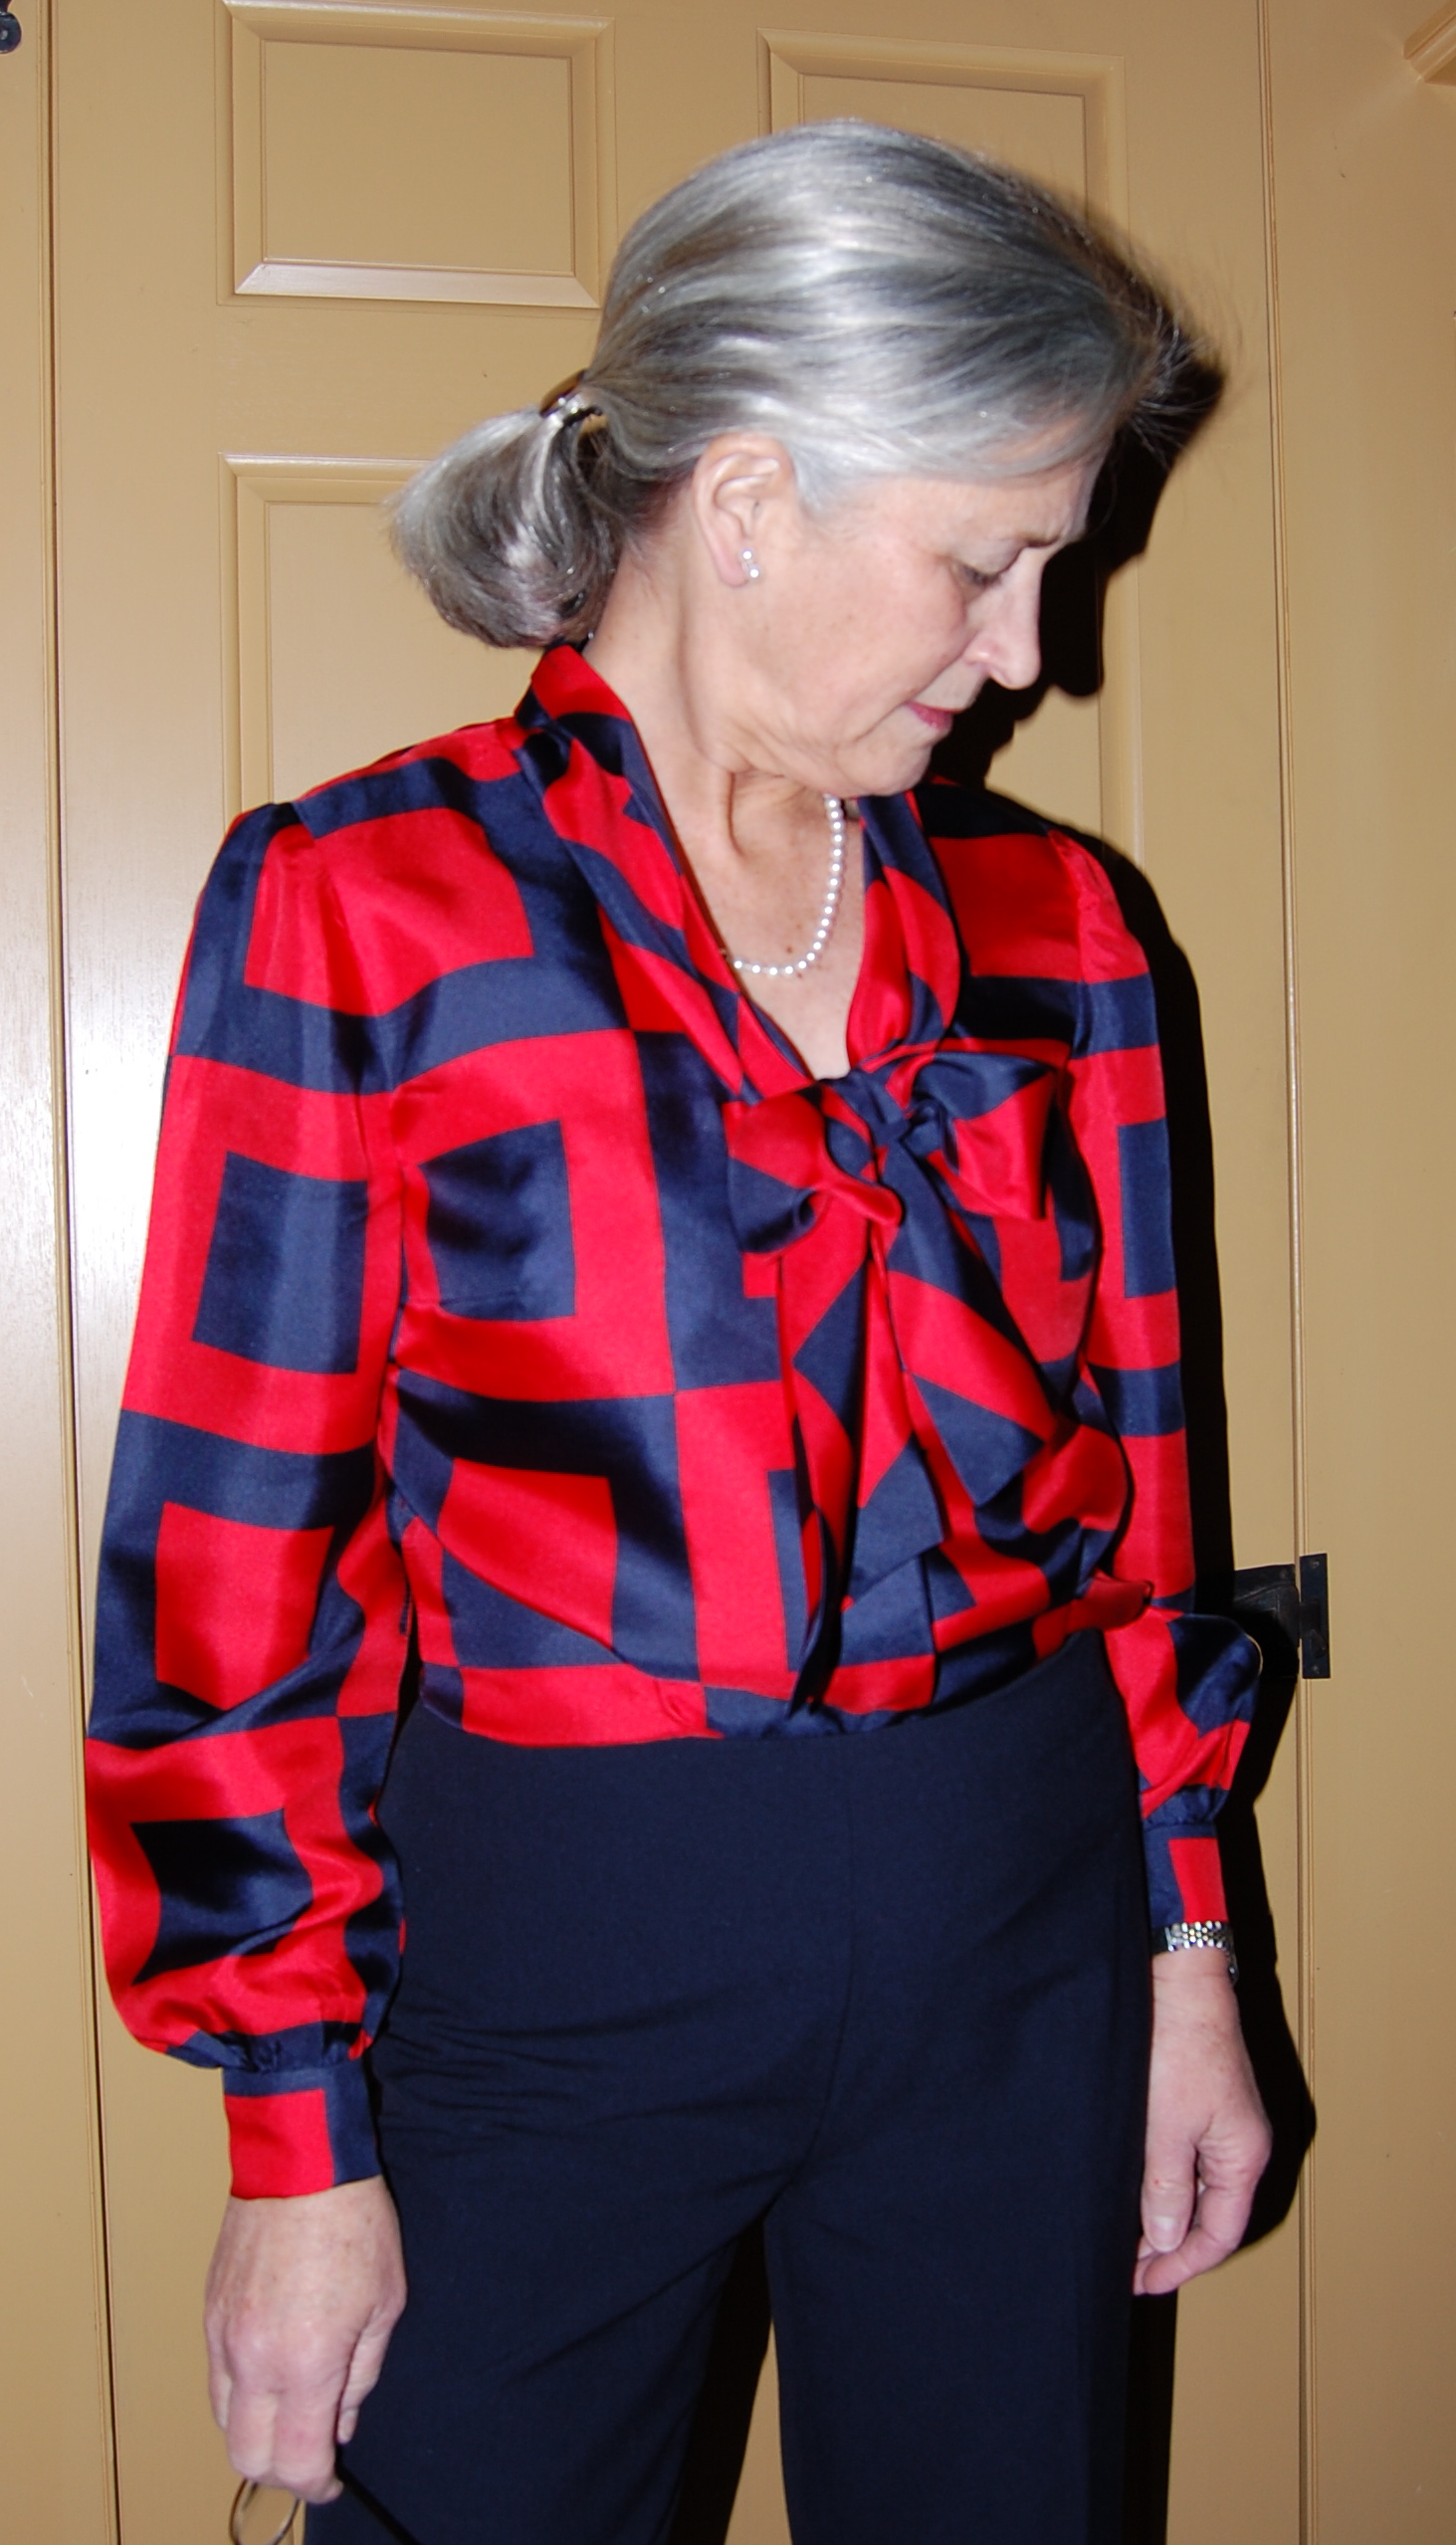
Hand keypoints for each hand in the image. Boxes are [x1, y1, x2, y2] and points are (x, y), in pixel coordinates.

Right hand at [205, 2175, 406, 2502]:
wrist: (300, 2161)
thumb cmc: (352, 2222)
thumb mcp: (384, 2303)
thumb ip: (361, 2375)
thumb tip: (341, 2422)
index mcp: (305, 2361)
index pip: (298, 2460)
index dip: (318, 2484)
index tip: (332, 2481)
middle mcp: (253, 2358)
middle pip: (247, 2457)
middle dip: (280, 2470)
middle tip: (311, 2454)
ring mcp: (222, 2335)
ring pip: (223, 2420)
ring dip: (255, 2431)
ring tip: (292, 2410)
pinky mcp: (208, 2312)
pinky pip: (215, 2377)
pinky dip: (239, 2393)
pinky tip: (271, 2371)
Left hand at [1133, 1953, 1271, 2296]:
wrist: (1177, 1977)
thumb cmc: (1178, 2045)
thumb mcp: (1166, 2128)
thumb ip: (1167, 2189)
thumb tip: (1167, 2239)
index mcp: (1242, 2156)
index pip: (1219, 2233)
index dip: (1182, 2264)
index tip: (1143, 2282)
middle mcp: (1238, 2143)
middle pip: (1209, 2214)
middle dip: (1170, 2245)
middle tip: (1127, 2265)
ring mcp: (1220, 2121)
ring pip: (1193, 2186)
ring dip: (1162, 2213)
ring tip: (1122, 2233)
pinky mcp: (1197, 2100)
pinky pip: (1183, 2157)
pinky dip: (1160, 2181)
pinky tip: (1130, 2185)